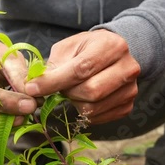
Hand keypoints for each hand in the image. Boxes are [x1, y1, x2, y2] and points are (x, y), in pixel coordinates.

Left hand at [25, 30, 140, 123]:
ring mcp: (131, 89)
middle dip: (67, 93)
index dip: (54, 81)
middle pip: (91, 92)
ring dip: (75, 103)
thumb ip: (54, 65)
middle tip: (60, 87)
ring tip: (73, 91)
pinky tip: (83, 99)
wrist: (114, 54)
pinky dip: (83, 112)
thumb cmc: (88, 49)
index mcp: (112, 46)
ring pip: (93, 108)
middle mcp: (128, 68)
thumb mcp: (69, 47)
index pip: (81, 69)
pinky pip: (98, 118)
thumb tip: (33, 87)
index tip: (32, 88)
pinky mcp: (128, 106)